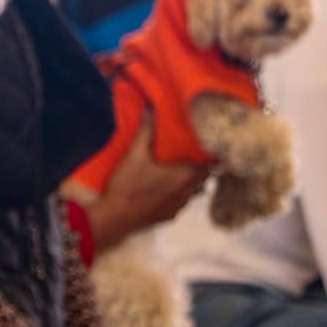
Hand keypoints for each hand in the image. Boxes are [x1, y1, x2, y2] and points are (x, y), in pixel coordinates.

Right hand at [101, 113, 211, 231]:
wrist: (116, 218)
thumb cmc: (129, 184)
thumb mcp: (135, 154)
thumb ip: (145, 131)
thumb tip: (151, 109)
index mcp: (185, 176)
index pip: (209, 165)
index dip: (210, 155)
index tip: (207, 145)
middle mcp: (187, 193)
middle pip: (204, 179)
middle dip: (201, 167)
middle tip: (194, 154)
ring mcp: (179, 207)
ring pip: (194, 192)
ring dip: (191, 182)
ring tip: (181, 170)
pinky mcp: (169, 217)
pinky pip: (182, 203)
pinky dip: (180, 194)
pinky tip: (166, 189)